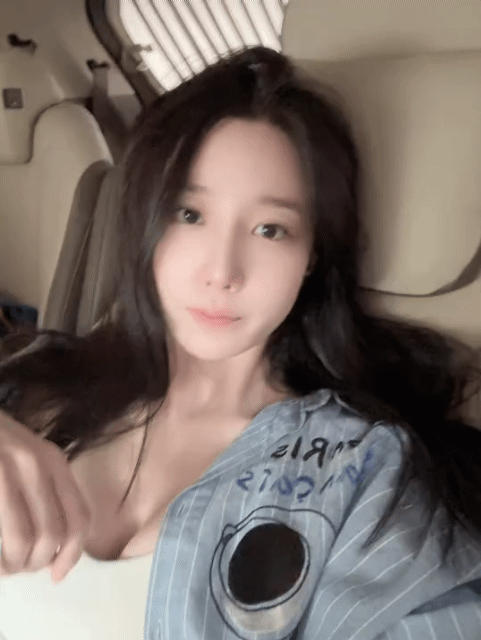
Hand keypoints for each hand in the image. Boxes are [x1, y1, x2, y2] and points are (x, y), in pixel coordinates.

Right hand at [0, 410, 90, 582]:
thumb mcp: (32, 457)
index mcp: (53, 460)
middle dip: (36, 563)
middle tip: (21, 567)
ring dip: (13, 565)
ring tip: (4, 565)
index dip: (71, 555)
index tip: (57, 574)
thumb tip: (57, 550)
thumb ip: (49, 493)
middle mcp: (34, 464)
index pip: (79, 516)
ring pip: (22, 540)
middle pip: (51, 534)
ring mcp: (5, 471)